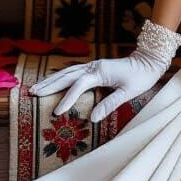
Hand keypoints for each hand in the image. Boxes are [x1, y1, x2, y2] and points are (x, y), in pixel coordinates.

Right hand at [28, 52, 165, 123]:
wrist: (148, 61)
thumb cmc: (141, 77)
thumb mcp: (128, 92)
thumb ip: (110, 104)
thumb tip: (93, 118)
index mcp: (101, 71)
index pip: (79, 85)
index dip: (68, 98)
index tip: (57, 111)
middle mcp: (94, 66)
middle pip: (66, 75)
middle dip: (49, 85)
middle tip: (32, 94)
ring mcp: (93, 66)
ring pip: (67, 72)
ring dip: (51, 80)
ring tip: (35, 88)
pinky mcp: (94, 68)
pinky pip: (73, 73)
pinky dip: (60, 78)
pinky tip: (51, 83)